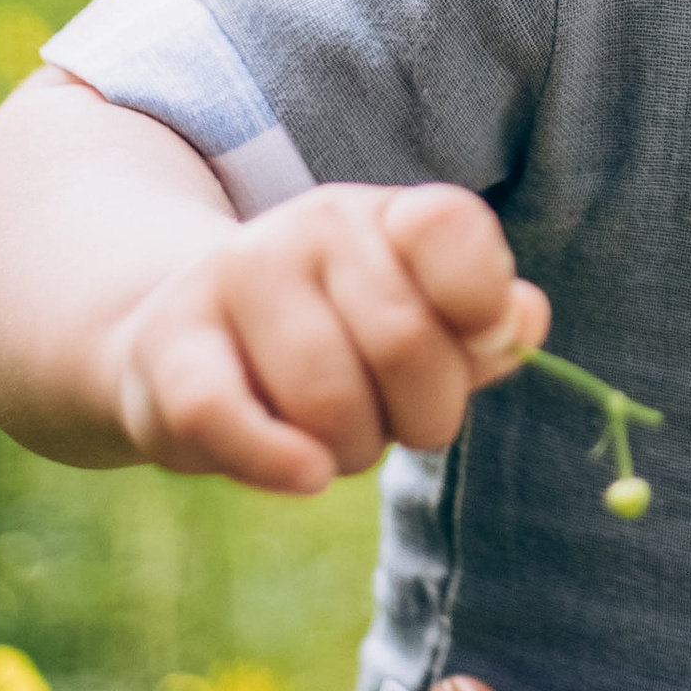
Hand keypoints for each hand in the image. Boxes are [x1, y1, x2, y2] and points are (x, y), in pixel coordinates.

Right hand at [97, 180, 549, 493]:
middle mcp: (310, 227)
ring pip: (325, 398)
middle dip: (417, 417)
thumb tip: (524, 320)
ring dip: (346, 452)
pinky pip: (225, 415)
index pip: (454, 231)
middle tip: (388, 421)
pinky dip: (276, 461)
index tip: (477, 347)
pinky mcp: (166, 346)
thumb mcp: (418, 326)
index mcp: (385, 216)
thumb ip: (485, 328)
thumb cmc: (332, 344)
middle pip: (404, 345)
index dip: (483, 312)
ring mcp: (233, 277)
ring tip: (326, 436)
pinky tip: (304, 475)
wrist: (180, 342)